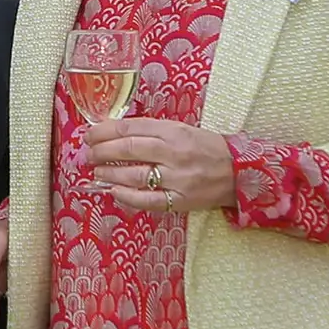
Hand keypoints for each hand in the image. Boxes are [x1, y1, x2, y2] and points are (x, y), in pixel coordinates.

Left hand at [82, 117, 236, 216]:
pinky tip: (114, 191)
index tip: (90, 134)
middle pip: (129, 149)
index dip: (105, 131)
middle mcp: (175, 153)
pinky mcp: (181, 200)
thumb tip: (115, 134)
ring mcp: (178, 179)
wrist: (240, 172)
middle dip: (102, 151)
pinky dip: (127, 196)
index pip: (131, 128)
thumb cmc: (207, 148)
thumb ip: (153, 132)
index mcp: (175, 131)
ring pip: (135, 175)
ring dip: (109, 173)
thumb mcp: (183, 130)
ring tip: (97, 171)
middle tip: (89, 153)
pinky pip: (148, 200)